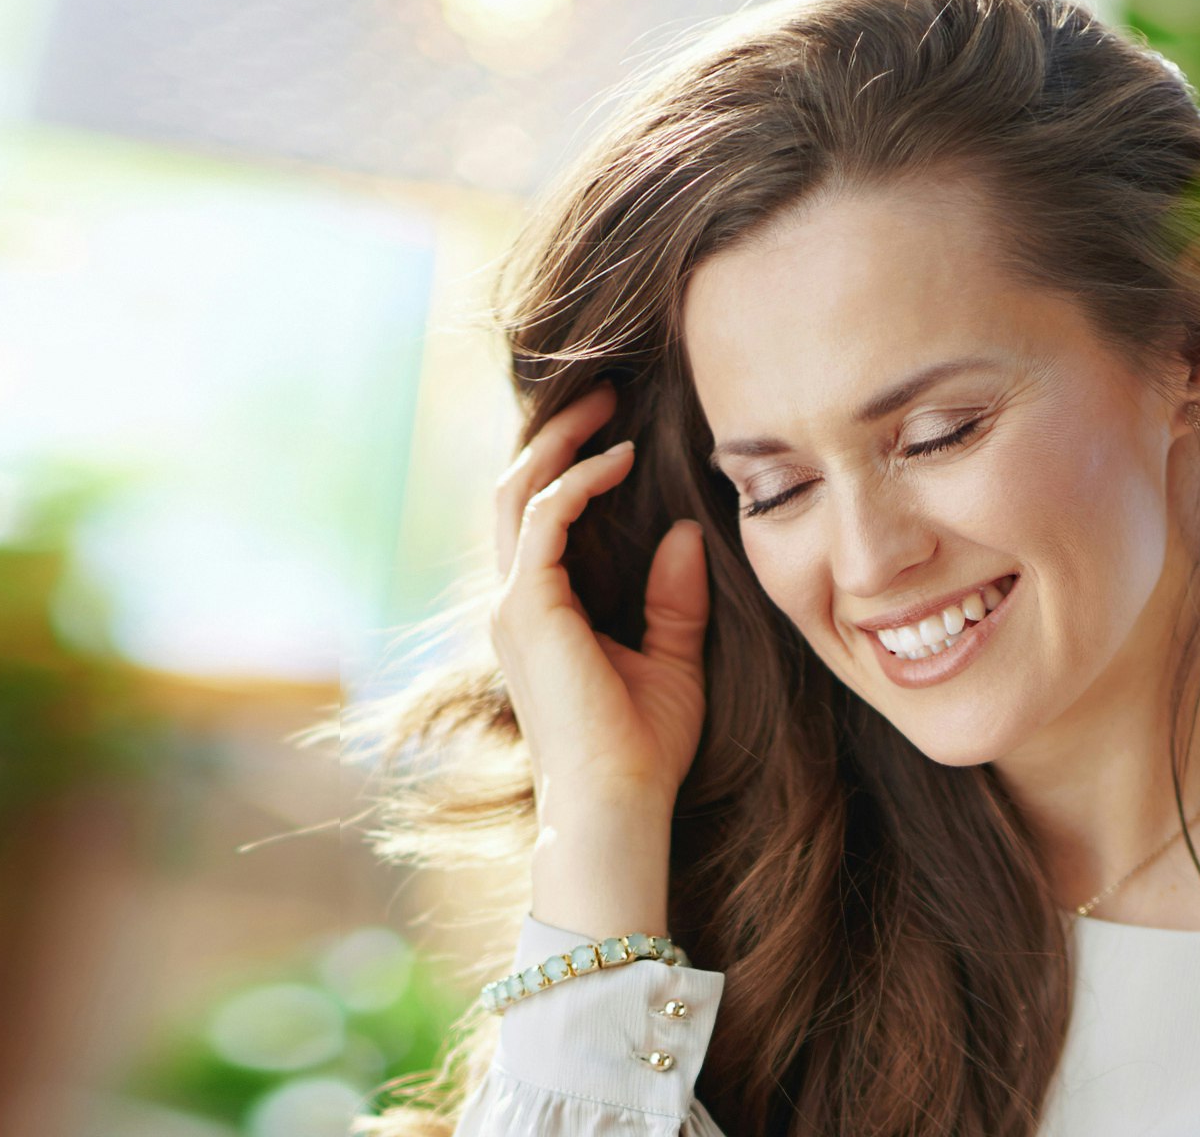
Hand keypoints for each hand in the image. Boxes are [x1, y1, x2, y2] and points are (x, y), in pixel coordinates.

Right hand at [491, 381, 710, 815]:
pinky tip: (620, 460)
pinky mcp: (529, 608)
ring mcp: (516, 604)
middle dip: (559, 434)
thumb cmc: (641, 750)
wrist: (618, 806)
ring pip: (519, 491)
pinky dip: (577, 481)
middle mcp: (516, 601)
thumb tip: (684, 533)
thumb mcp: (671, 660)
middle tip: (606, 392)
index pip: (540, 517)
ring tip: (608, 405)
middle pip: (518, 488)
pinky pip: (544, 518)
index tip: (621, 428)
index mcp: (542, 612)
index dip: (572, 464)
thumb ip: (674, 599)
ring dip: (562, 441)